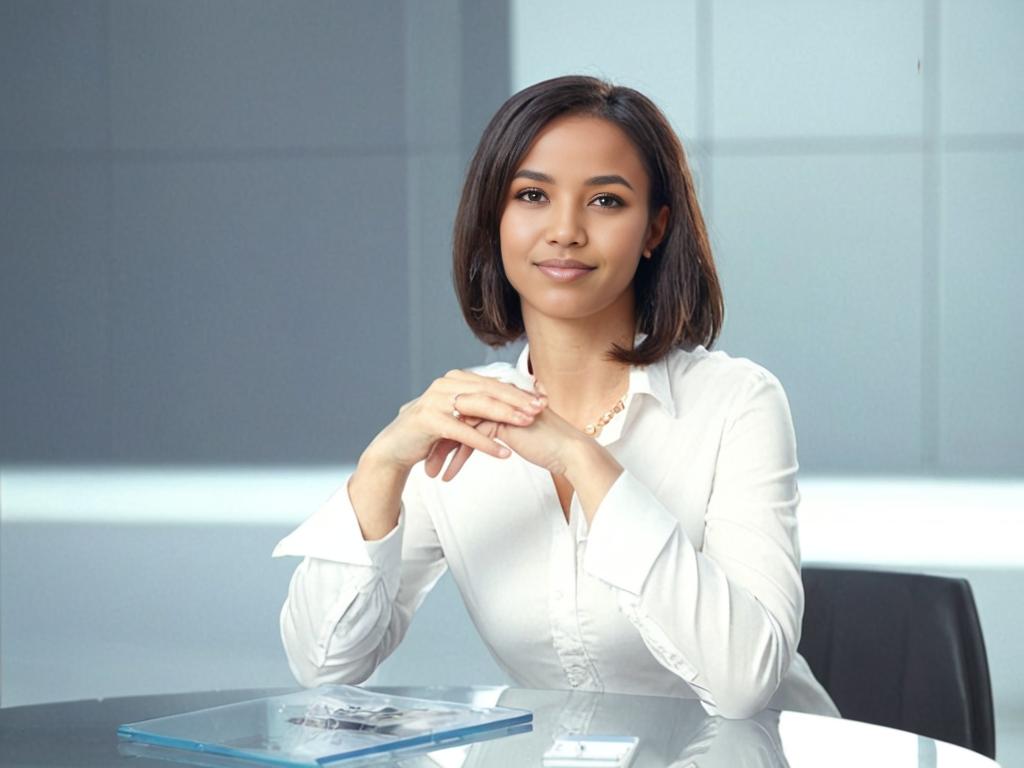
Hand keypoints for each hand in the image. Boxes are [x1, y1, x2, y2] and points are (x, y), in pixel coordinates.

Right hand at [363, 369, 546, 476]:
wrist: (395, 448)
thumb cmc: (430, 432)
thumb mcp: (457, 414)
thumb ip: (478, 405)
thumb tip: (510, 400)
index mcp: (455, 379)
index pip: (493, 382)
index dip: (519, 390)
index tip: (542, 399)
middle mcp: (445, 384)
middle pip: (489, 390)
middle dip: (517, 399)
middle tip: (540, 408)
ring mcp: (435, 400)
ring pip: (478, 406)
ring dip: (505, 415)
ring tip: (527, 424)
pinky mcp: (429, 420)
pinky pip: (463, 431)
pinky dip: (484, 442)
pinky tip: (502, 453)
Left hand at [435, 382, 584, 480]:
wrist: (570, 452)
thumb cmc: (548, 446)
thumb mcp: (516, 433)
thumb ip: (499, 425)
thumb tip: (480, 431)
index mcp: (498, 397)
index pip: (461, 411)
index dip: (445, 432)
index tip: (432, 449)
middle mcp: (496, 397)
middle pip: (455, 417)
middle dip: (437, 442)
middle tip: (426, 462)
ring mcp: (499, 407)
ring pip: (458, 428)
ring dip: (443, 453)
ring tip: (433, 473)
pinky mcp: (501, 421)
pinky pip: (470, 440)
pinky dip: (457, 460)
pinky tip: (449, 475)